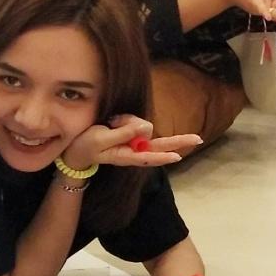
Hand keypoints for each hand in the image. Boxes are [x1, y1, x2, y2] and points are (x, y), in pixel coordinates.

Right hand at [60, 116, 200, 170]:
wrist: (76, 148)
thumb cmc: (86, 145)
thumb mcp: (101, 138)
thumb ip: (124, 133)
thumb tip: (147, 127)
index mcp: (127, 156)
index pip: (148, 155)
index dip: (163, 155)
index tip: (178, 156)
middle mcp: (135, 149)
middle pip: (160, 144)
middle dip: (178, 141)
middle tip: (198, 139)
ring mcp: (134, 141)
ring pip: (143, 125)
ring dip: (129, 120)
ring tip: (110, 123)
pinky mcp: (131, 133)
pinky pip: (136, 121)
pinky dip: (128, 119)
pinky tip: (115, 121)